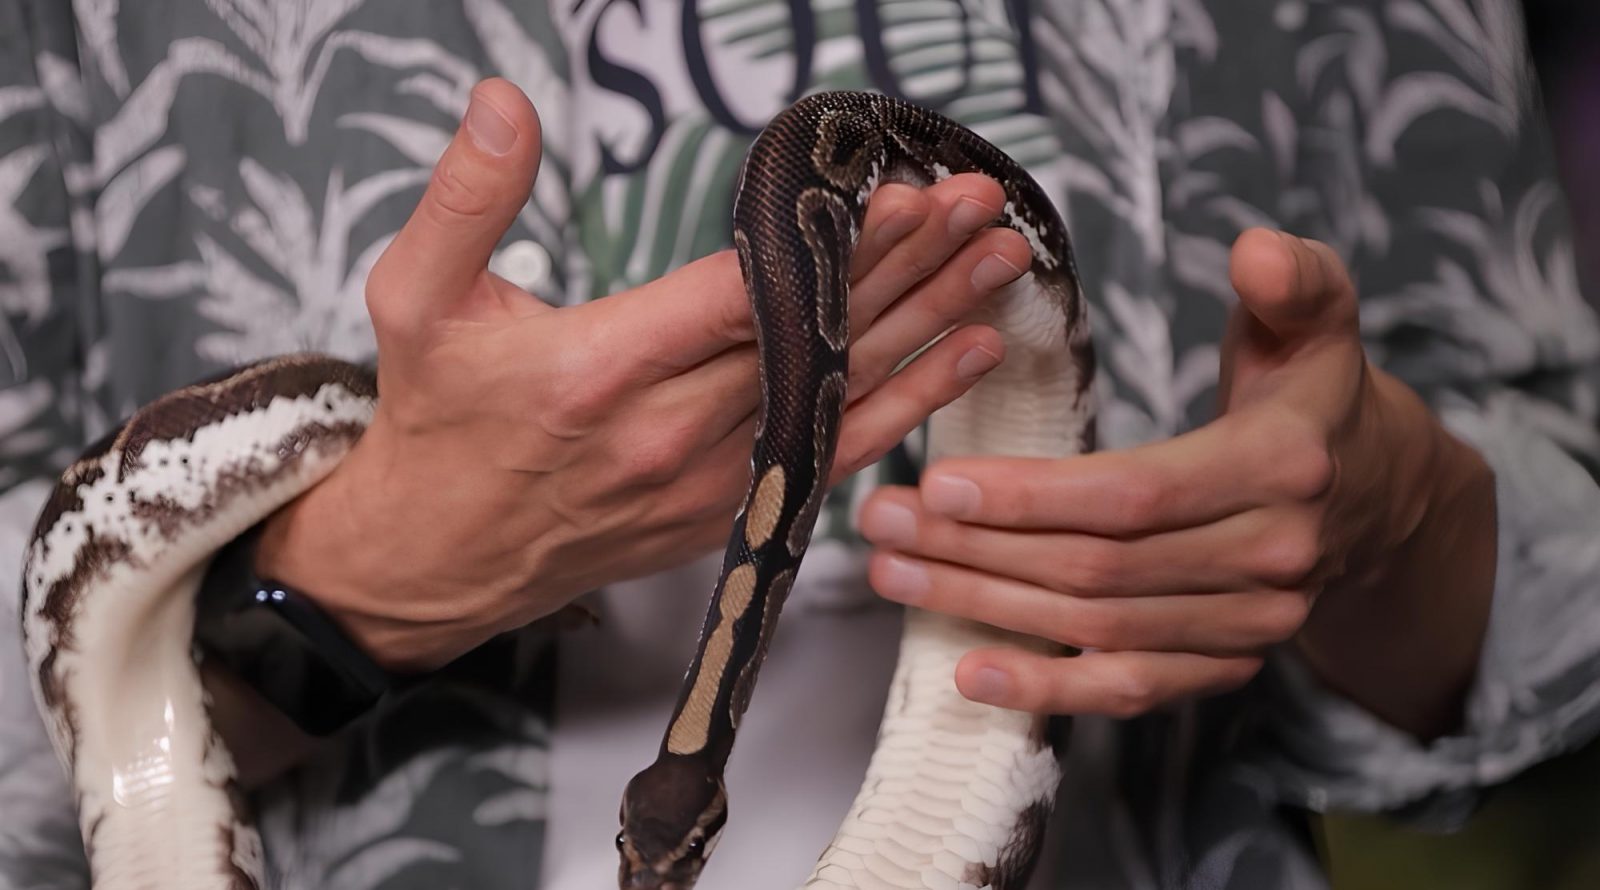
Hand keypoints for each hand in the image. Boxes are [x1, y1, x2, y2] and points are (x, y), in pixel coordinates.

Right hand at [256, 79, 1033, 671]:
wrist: (429, 561)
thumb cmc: (433, 425)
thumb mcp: (416, 299)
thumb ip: (467, 198)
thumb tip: (505, 102)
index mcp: (597, 369)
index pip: (744, 297)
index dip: (832, 248)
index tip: (901, 196)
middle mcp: (666, 432)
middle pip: (811, 340)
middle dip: (907, 266)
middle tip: (981, 208)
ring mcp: (706, 483)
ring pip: (838, 393)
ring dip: (927, 324)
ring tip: (1001, 266)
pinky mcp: (726, 515)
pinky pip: (832, 453)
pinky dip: (905, 403)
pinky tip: (961, 355)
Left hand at [858, 229, 1494, 735]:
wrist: (1371, 496)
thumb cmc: (1307, 395)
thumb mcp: (1315, 321)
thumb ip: (1292, 280)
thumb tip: (1256, 249)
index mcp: (1282, 466)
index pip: (1136, 495)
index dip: (1032, 497)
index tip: (939, 480)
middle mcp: (1272, 558)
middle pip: (1099, 568)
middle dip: (978, 549)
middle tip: (882, 522)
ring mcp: (1251, 625)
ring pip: (1097, 629)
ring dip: (987, 606)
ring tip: (895, 573)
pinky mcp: (1226, 665)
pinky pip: (1130, 689)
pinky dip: (1048, 691)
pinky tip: (969, 672)